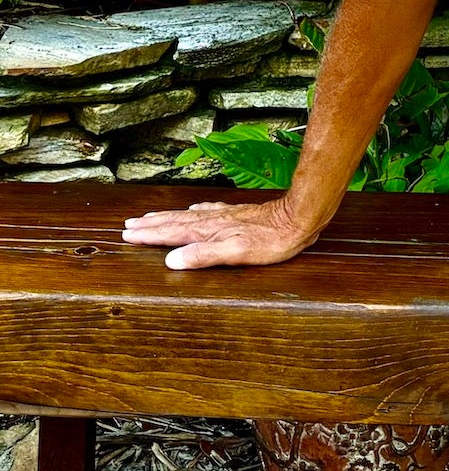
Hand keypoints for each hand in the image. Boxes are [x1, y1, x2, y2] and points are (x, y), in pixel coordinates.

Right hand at [121, 198, 319, 269]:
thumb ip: (203, 256)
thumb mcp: (235, 253)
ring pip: (188, 215)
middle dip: (151, 224)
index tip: (127, 235)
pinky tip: (194, 210)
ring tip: (150, 217)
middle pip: (175, 221)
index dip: (149, 235)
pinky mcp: (238, 214)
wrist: (299, 217)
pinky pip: (206, 211)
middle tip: (129, 224)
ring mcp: (225, 216)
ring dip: (167, 217)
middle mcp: (213, 220)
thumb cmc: (271, 240)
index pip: (171, 233)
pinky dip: (192, 211)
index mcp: (208, 231)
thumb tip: (171, 260)